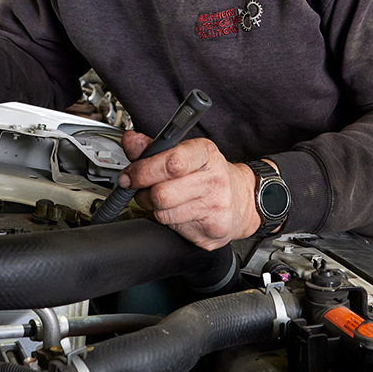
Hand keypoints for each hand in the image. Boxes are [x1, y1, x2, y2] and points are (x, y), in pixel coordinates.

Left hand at [120, 131, 262, 249]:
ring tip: (161, 200)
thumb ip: (155, 148)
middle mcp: (214, 179)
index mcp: (206, 153)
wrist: (243, 201)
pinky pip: (173, 228)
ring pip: (163, 213)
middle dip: (143, 192)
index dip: (143, 169)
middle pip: (161, 192)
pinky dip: (167, 222)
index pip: (171, 162)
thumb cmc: (210, 175)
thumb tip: (130, 140)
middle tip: (142, 189)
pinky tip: (177, 213)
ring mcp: (215, 207)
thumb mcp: (186, 153)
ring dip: (153, 208)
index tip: (130, 174)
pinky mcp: (212, 231)